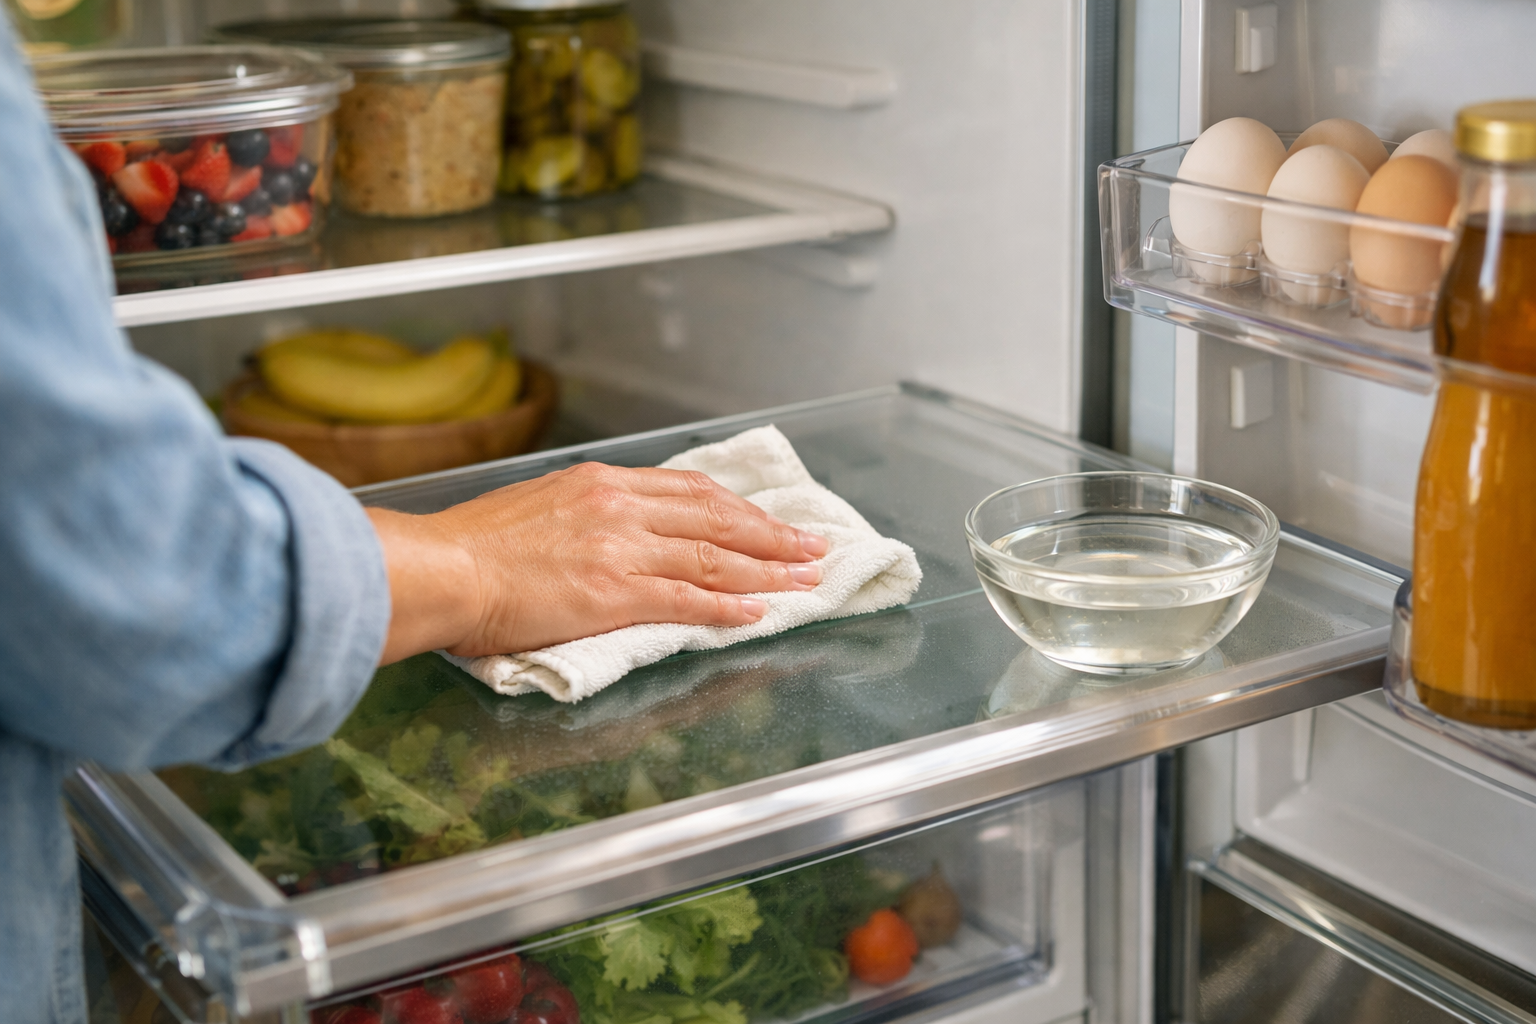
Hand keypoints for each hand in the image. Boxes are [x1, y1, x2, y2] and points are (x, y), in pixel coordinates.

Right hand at [366, 462, 827, 664]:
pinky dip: (727, 605)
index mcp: (603, 483)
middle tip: (812, 549)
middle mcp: (621, 507)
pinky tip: (757, 612)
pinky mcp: (614, 593)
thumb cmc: (473, 546)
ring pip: (713, 558)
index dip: (740, 510)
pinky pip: (687, 598)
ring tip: (804, 581)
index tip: (770, 522)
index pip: (692, 493)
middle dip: (772, 536)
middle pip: (717, 520)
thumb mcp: (539, 506)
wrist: (442, 569)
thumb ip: (587, 514)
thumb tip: (616, 532)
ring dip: (766, 571)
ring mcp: (622, 549)